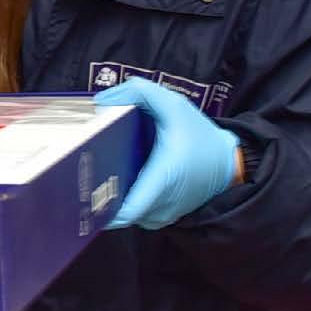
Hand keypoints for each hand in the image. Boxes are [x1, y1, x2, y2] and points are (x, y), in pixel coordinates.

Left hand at [97, 79, 241, 230]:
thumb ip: (140, 93)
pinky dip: (126, 199)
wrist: (227, 162)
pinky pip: (135, 212)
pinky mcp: (161, 217)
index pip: (124, 212)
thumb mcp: (173, 105)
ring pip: (124, 212)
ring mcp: (160, 216)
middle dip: (98, 193)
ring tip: (99, 172)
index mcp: (161, 182)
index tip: (82, 187)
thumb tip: (102, 101)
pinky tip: (119, 178)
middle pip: (116, 211)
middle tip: (83, 170)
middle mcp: (159, 206)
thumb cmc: (199, 135)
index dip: (99, 205)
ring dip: (111, 196)